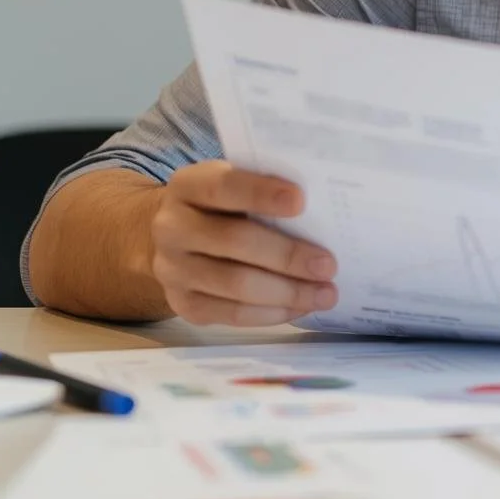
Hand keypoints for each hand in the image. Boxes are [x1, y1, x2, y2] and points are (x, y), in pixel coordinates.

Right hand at [151, 161, 337, 325]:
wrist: (176, 238)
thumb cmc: (225, 206)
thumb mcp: (237, 184)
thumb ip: (267, 189)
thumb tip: (323, 208)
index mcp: (189, 186)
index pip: (224, 186)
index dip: (261, 193)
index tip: (301, 202)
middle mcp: (172, 227)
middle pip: (234, 241)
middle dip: (287, 255)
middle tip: (328, 265)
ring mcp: (173, 269)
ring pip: (235, 283)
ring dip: (288, 291)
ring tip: (326, 293)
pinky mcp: (183, 303)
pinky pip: (232, 314)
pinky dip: (272, 313)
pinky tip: (300, 306)